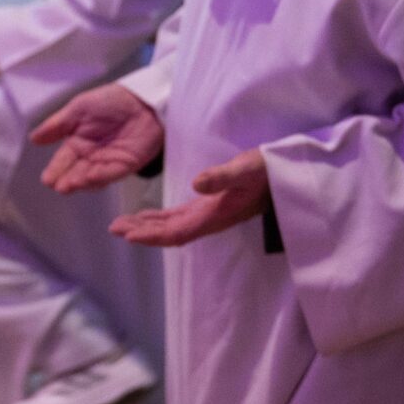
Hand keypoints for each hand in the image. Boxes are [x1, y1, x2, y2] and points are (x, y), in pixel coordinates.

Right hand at [32, 84, 164, 193]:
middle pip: (75, 172)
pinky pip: (111, 174)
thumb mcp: (78, 108)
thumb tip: (33, 138)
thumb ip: (57, 125)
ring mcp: (107, 162)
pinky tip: (89, 179)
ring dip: (80, 181)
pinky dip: (100, 178)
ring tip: (68, 184)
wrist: (143, 98)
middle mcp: (90, 156)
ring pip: (91, 177)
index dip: (55, 170)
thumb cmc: (110, 101)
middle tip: (57, 185)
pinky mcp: (126, 165)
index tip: (47, 179)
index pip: (62, 160)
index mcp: (77, 143)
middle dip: (66, 180)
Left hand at [111, 148, 266, 247]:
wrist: (289, 175)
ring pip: (173, 226)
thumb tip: (196, 184)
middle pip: (170, 232)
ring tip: (122, 225)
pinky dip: (160, 218)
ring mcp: (210, 214)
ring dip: (147, 226)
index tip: (128, 235)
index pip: (177, 231)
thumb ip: (223, 176)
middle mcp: (210, 220)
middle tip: (114, 228)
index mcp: (215, 215)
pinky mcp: (212, 206)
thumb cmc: (269, 169)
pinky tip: (147, 216)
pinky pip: (180, 217)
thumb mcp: (247, 168)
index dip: (152, 235)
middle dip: (142, 232)